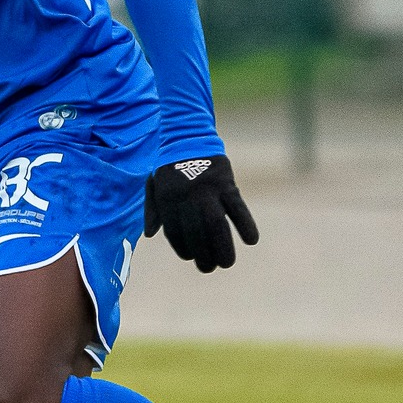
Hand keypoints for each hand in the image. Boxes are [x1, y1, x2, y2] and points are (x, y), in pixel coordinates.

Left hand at [143, 154, 258, 272]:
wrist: (187, 134)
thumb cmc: (170, 166)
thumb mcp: (154, 185)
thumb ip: (152, 210)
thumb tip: (151, 235)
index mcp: (168, 200)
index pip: (175, 233)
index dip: (183, 249)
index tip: (190, 257)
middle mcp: (188, 197)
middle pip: (197, 234)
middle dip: (204, 255)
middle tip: (209, 268)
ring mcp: (208, 190)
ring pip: (217, 225)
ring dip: (223, 247)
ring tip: (226, 264)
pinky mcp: (226, 183)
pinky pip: (238, 208)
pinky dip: (246, 224)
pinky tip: (251, 240)